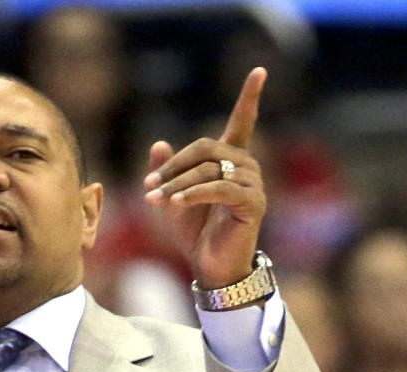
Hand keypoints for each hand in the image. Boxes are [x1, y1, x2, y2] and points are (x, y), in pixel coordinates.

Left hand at [143, 67, 267, 289]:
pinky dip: (193, 194)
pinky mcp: (253, 203)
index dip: (249, 98)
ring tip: (154, 200)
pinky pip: (220, 189)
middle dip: (173, 166)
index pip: (242, 123)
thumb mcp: (173, 197)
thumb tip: (158, 144)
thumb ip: (167, 171)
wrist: (210, 266)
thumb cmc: (195, 232)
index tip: (259, 71)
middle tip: (148, 187)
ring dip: (177, 184)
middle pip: (207, 148)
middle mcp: (246, 166)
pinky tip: (174, 203)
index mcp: (231, 160)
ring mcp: (252, 184)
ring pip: (210, 169)